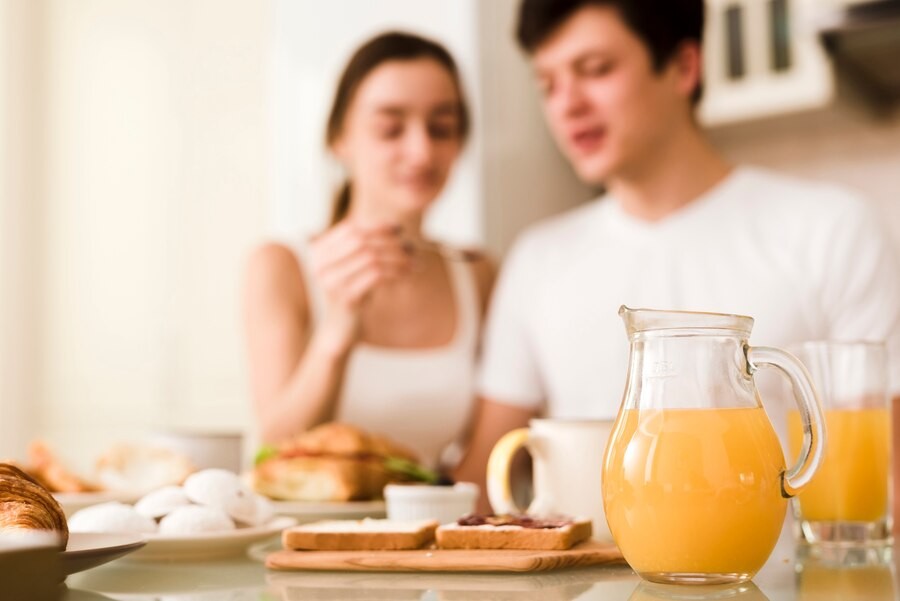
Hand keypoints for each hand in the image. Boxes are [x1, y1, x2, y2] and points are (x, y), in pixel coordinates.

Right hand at [308, 221, 410, 349]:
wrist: (339, 332)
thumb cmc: (352, 296)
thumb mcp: (355, 268)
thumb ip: (365, 248)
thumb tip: (396, 227)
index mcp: (318, 253)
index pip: (351, 230)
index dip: (376, 227)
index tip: (399, 230)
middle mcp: (320, 265)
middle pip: (361, 241)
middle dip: (389, 242)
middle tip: (411, 248)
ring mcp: (331, 282)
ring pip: (371, 257)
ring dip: (397, 258)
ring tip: (414, 262)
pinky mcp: (346, 298)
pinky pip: (376, 276)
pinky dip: (395, 272)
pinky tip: (407, 274)